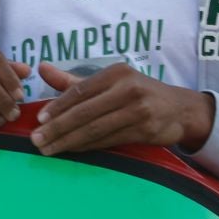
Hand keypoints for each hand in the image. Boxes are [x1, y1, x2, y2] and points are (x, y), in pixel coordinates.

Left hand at [32, 63, 215, 155]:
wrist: (181, 109)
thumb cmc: (137, 92)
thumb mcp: (109, 81)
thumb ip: (73, 81)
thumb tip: (41, 68)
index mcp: (116, 73)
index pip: (80, 90)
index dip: (58, 106)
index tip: (39, 120)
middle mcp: (128, 89)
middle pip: (85, 112)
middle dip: (58, 128)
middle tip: (37, 140)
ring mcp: (139, 110)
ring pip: (96, 129)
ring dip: (69, 141)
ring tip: (49, 149)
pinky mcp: (146, 130)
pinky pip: (110, 140)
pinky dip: (88, 146)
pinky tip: (72, 150)